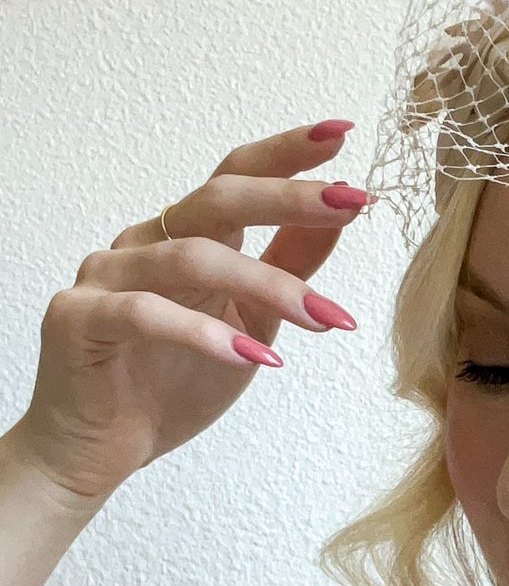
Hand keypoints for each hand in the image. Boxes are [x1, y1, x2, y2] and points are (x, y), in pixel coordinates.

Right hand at [8, 120, 371, 504]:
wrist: (100, 450)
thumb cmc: (173, 383)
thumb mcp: (251, 321)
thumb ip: (288, 267)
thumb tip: (340, 217)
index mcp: (184, 237)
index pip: (235, 176)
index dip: (286, 153)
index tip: (343, 134)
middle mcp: (143, 243)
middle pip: (216, 199)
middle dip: (289, 196)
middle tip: (352, 201)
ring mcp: (105, 277)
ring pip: (192, 257)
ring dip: (269, 285)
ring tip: (326, 319)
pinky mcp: (79, 321)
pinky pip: (146, 313)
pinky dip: (207, 335)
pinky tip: (262, 359)